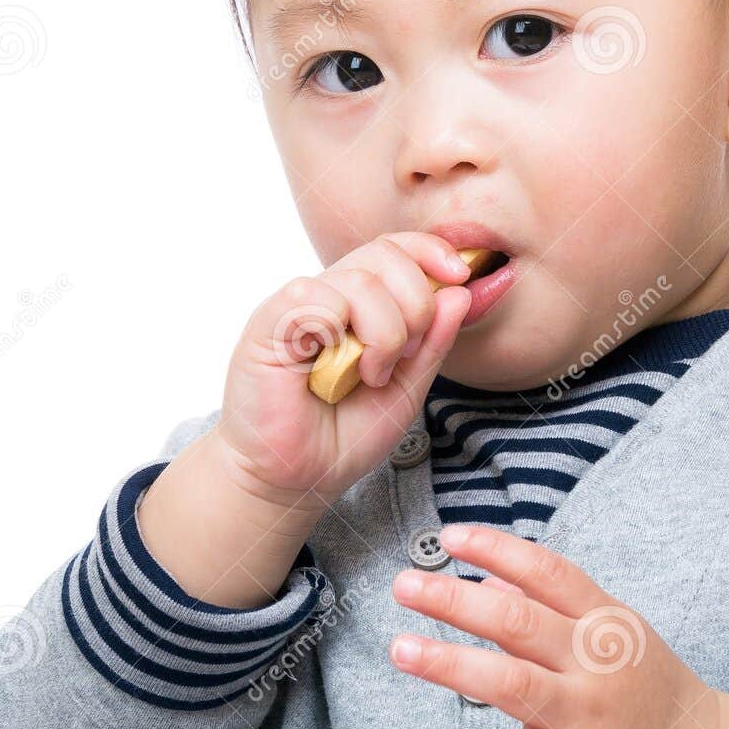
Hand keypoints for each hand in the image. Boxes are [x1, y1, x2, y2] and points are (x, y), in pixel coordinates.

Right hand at [218, 233, 472, 505]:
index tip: (460, 275)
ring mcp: (298, 308)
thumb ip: (433, 342)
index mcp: (361, 304)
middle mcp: (329, 295)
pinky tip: (332, 368)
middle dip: (416, 305)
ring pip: (359, 281)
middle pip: (386, 256)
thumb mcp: (407, 388)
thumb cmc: (343, 435)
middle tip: (404, 356)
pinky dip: (337, 331)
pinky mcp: (267, 324)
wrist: (295, 480)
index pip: (396, 248)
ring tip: (371, 374)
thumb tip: (459, 292)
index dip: (430, 251)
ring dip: (383, 333)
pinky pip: (312, 298)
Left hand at [387, 523, 728, 728]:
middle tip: (405, 586)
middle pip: (518, 620)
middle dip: (455, 600)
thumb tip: (492, 575)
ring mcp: (586, 717)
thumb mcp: (614, 633)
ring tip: (402, 650)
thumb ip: (553, 604)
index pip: (547, 572)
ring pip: (511, 683)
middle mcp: (595, 663)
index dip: (496, 549)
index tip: (450, 537)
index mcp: (605, 621)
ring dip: (451, 665)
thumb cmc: (649, 689)